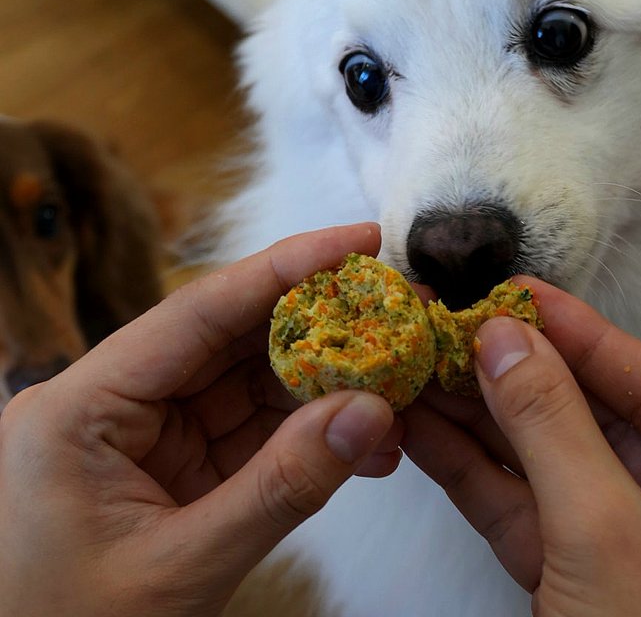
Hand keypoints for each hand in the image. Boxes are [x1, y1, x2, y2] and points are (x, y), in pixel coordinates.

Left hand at [0, 224, 401, 616]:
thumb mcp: (181, 567)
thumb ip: (282, 487)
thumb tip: (372, 414)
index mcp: (81, 407)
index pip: (197, 311)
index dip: (284, 268)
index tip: (355, 240)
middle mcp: (113, 403)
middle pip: (230, 338)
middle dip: (317, 324)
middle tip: (389, 306)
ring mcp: (148, 434)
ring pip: (251, 383)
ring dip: (324, 384)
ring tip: (393, 383)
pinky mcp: (177, 466)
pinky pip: (254, 431)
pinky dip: (308, 433)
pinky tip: (363, 440)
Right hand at [403, 280, 640, 615]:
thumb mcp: (612, 541)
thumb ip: (554, 431)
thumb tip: (505, 341)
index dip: (582, 333)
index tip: (519, 294)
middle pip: (592, 416)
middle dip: (518, 372)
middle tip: (457, 326)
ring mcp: (625, 546)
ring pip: (545, 459)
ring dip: (481, 415)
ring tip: (424, 366)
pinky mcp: (572, 578)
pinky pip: (519, 506)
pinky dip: (470, 470)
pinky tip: (425, 430)